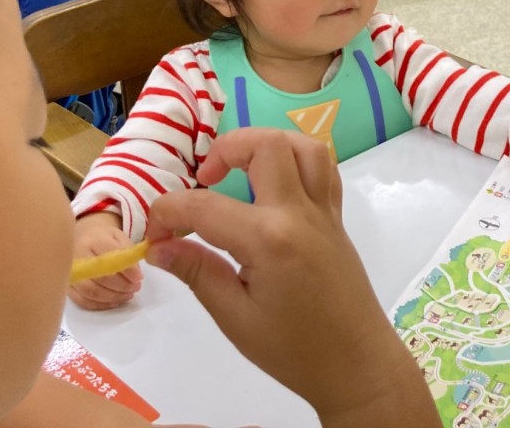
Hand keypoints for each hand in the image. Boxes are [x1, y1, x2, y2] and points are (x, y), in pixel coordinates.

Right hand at [67, 212, 143, 310]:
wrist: (82, 237)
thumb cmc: (104, 238)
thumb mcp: (119, 237)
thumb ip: (128, 254)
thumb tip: (136, 275)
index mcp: (94, 241)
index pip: (110, 257)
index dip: (126, 270)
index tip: (139, 277)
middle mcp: (78, 256)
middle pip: (100, 277)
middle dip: (121, 286)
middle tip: (136, 287)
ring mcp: (70, 273)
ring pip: (91, 292)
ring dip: (113, 297)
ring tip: (128, 294)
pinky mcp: (67, 286)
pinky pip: (83, 301)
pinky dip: (101, 304)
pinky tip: (114, 301)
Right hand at [146, 129, 438, 427]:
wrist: (356, 363)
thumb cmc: (293, 350)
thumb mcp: (235, 319)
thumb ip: (197, 272)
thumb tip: (158, 246)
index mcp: (269, 239)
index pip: (205, 206)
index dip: (168, 212)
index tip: (153, 232)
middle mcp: (298, 212)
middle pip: (265, 146)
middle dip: (224, 149)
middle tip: (203, 181)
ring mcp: (323, 209)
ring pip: (301, 145)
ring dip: (265, 145)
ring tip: (240, 171)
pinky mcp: (336, 215)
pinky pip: (323, 166)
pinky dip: (296, 158)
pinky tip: (275, 182)